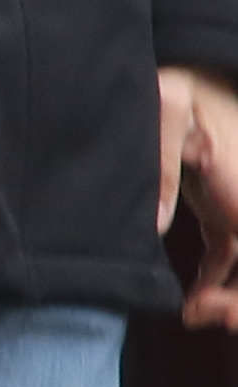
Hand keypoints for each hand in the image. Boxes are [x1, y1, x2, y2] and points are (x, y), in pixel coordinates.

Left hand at [160, 68, 237, 329]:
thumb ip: (161, 167)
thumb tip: (157, 226)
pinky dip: (218, 277)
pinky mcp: (225, 206)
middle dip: (234, 300)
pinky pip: (231, 252)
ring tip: (195, 315)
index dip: (233, 291)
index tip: (206, 310)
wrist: (196, 69)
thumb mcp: (165, 112)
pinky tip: (192, 299)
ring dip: (227, 293)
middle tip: (198, 317)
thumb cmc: (181, 85)